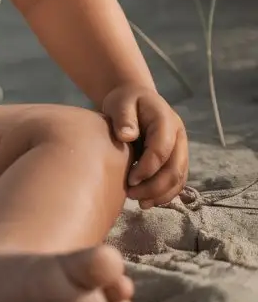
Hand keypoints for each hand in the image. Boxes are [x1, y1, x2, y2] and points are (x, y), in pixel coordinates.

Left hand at [101, 86, 188, 208]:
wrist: (135, 99)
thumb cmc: (125, 102)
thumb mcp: (120, 103)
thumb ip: (124, 118)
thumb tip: (127, 136)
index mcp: (166, 121)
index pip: (162, 150)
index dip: (147, 168)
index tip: (130, 180)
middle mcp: (179, 136)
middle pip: (174, 168)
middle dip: (154, 187)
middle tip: (131, 194)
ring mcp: (181, 149)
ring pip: (178, 178)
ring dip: (160, 194)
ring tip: (139, 202)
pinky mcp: (177, 159)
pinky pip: (176, 181)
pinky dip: (164, 194)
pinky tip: (148, 201)